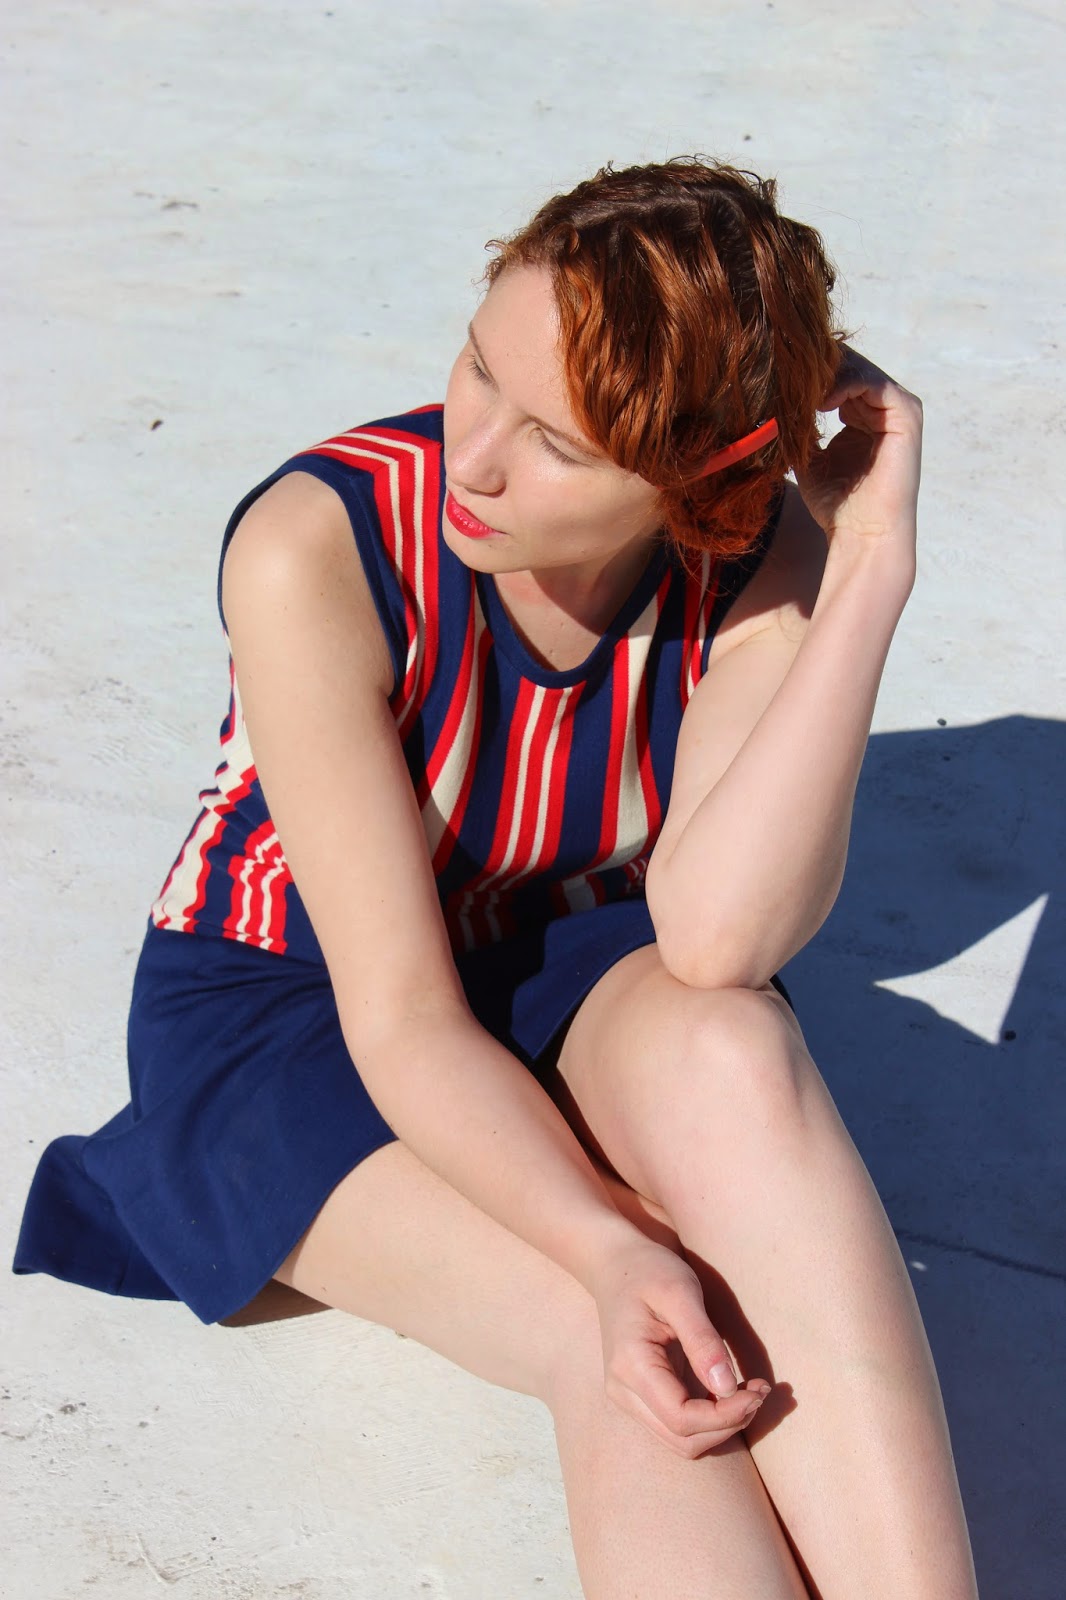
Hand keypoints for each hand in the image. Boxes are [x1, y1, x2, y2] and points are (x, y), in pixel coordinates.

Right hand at [591, 1238, 771, 1458]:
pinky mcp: (644, 1396)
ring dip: (723, 1425)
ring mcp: (631, 1398)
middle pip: (683, 1440)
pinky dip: (712, 1417)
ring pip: (683, 1440)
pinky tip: (734, 1391)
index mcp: (631, 1366)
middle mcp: (624, 1391)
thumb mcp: (680, 1292)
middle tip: (761, 1391)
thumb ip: (703, 1340)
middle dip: (728, 1424)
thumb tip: (727, 1388)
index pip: (681, 1419)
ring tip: (752, 1392)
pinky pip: (681, 1424)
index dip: (725, 1416)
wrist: (616, 1265)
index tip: (757, 1391)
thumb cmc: (649, 1271)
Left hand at [795, 345, 922, 556]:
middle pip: (848, 366)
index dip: (808, 375)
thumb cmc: (835, 505)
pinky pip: (874, 383)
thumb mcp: (807, 459)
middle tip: (787, 377)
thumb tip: (772, 404)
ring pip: (859, 370)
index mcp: (862, 415)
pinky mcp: (907, 414)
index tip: (778, 384)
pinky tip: (822, 402)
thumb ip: (798, 430)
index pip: (836, 376)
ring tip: (802, 391)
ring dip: (828, 376)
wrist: (864, 533)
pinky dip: (847, 384)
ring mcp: (897, 409)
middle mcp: (882, 408)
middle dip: (817, 369)